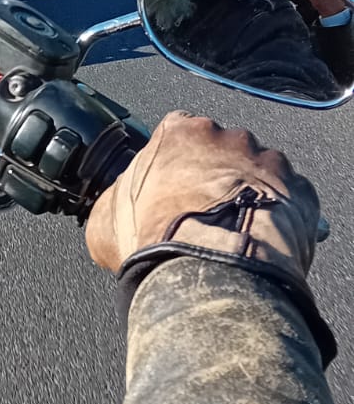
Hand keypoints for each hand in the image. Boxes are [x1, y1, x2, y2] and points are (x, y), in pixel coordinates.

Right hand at [86, 112, 319, 283]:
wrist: (208, 271)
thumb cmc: (157, 240)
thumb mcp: (106, 223)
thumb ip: (113, 205)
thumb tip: (113, 218)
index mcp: (179, 132)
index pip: (178, 133)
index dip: (176, 163)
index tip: (174, 188)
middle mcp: (226, 136)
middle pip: (222, 149)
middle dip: (217, 176)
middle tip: (206, 213)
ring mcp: (266, 160)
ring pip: (260, 171)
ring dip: (251, 194)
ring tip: (236, 231)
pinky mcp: (298, 190)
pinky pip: (290, 199)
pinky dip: (281, 217)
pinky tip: (261, 241)